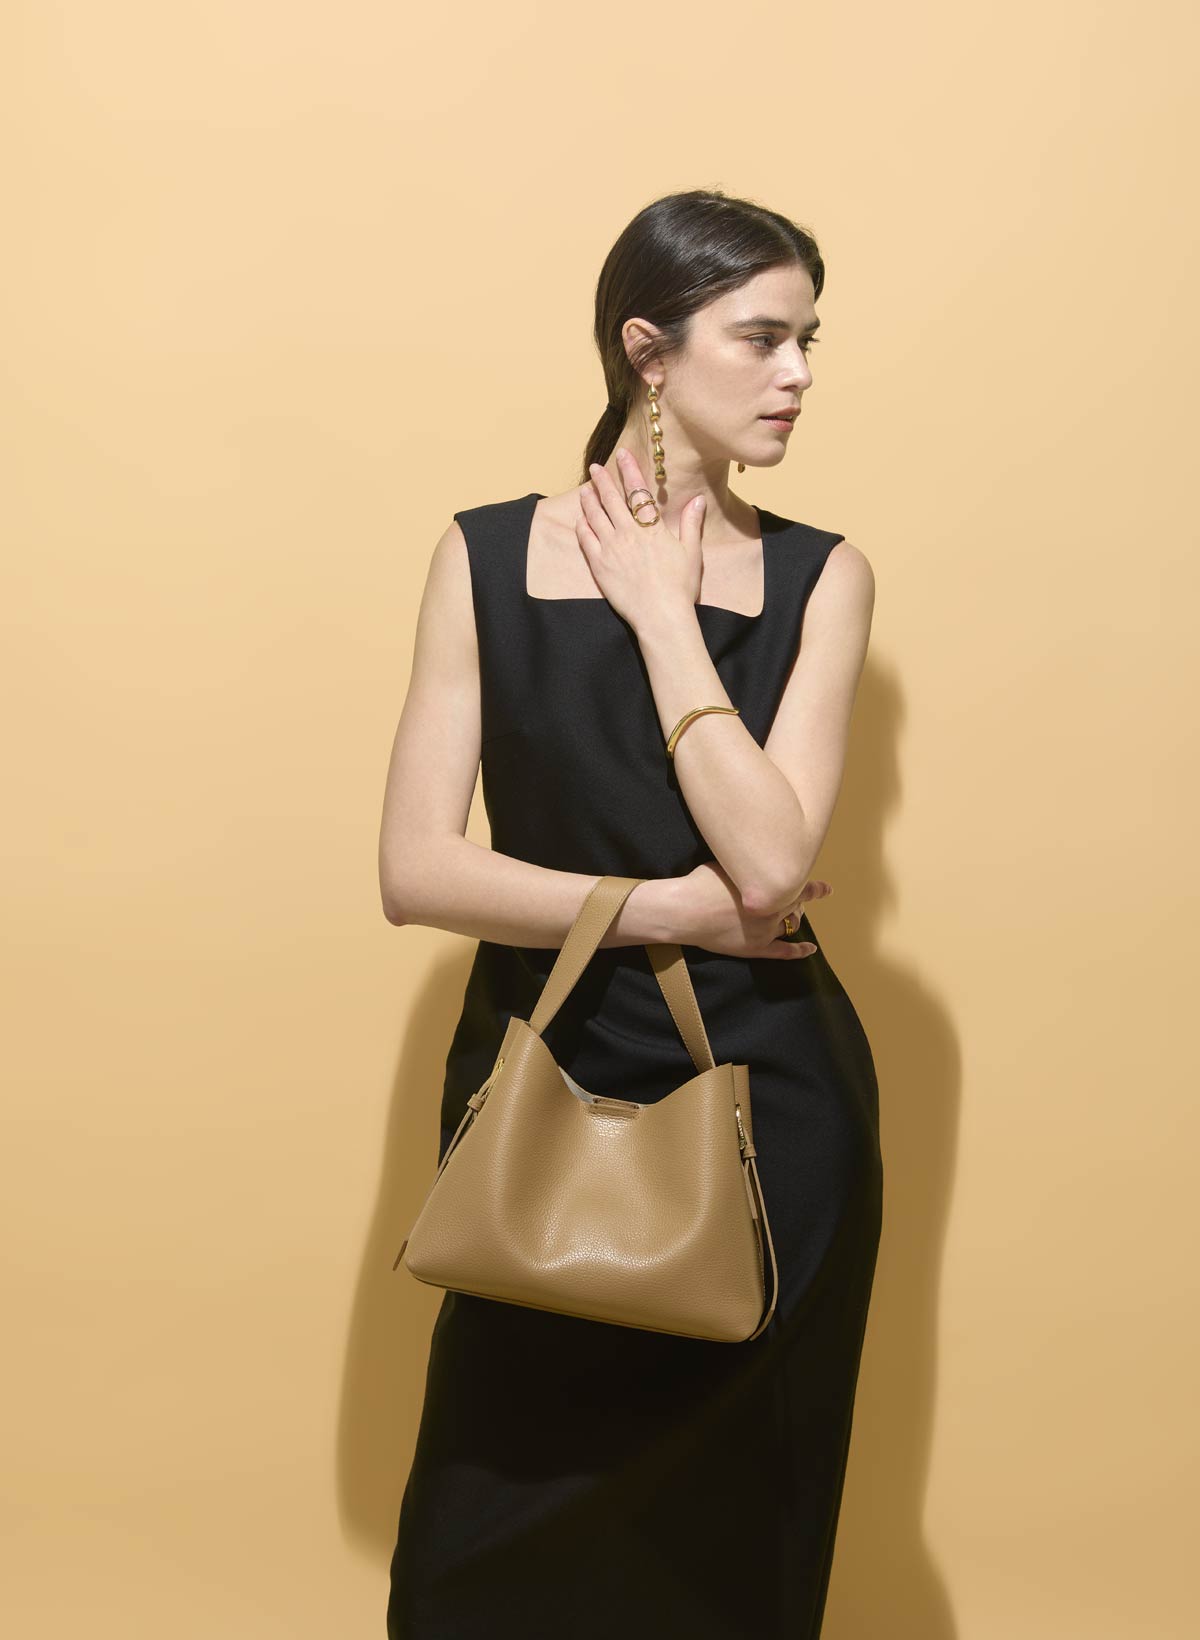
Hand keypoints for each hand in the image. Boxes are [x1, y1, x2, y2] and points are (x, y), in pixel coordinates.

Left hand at [575, 449, 704, 629]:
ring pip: (596, 516)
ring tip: (585, 488)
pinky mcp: (599, 565)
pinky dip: (582, 526)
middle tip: (595, 467)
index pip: (638, 492)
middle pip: (612, 500)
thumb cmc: (680, 587)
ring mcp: (611, 548)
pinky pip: (586, 540)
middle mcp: (629, 533)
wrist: (661, 616)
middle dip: (603, 480)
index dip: (629, 470)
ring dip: (589, 500)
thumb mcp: (692, 553)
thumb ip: (691, 524)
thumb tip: (698, 500)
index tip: (622, 454)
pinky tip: (580, 519)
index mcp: (652, 529)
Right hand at [675, 862, 829, 959]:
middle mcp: (773, 909)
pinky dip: (799, 951)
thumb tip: (755, 861)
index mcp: (769, 888)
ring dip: (795, 920)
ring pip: (791, 925)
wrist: (686, 910)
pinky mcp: (755, 948)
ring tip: (797, 916)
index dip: (815, 888)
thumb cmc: (702, 883)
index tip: (826, 888)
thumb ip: (747, 866)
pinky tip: (810, 950)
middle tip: (804, 897)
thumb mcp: (728, 863)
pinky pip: (783, 952)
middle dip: (801, 901)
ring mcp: (766, 931)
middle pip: (796, 905)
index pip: (800, 887)